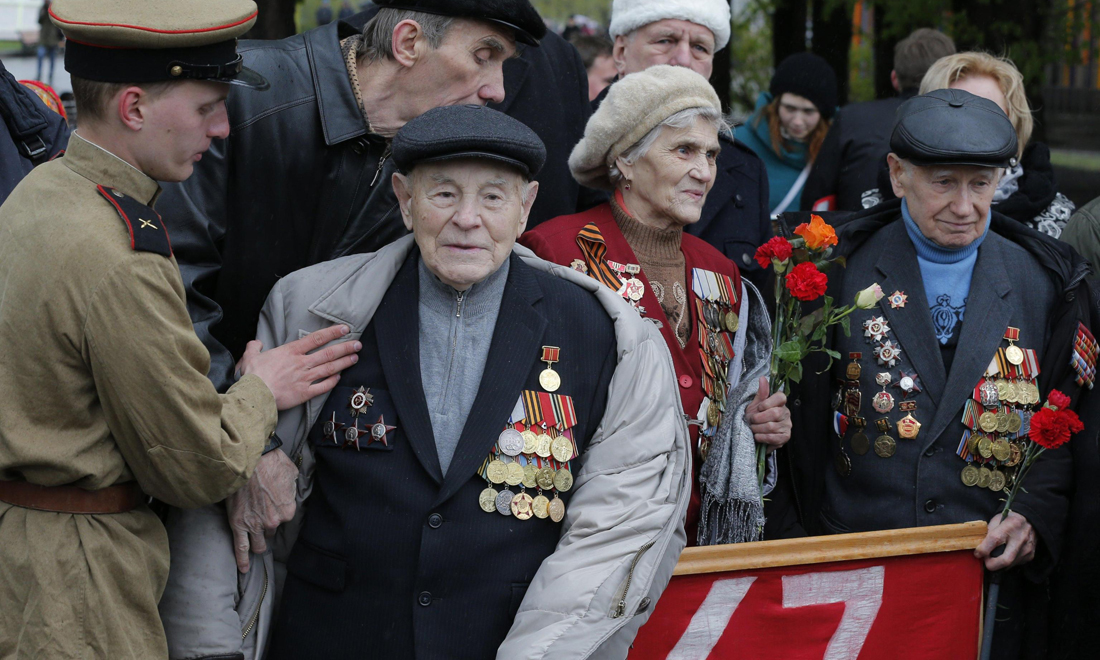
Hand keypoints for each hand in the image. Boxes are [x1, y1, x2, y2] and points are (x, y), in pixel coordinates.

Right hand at [226, 450, 298, 572]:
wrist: (249, 460)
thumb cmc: (271, 463)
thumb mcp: (291, 473)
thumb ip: (291, 487)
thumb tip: (288, 487)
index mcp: (288, 510)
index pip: (284, 519)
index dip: (278, 513)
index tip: (272, 506)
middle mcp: (273, 521)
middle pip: (271, 532)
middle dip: (267, 529)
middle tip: (261, 521)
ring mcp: (255, 525)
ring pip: (258, 545)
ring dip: (257, 544)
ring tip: (255, 546)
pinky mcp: (238, 525)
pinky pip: (241, 548)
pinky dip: (242, 560)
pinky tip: (244, 569)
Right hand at [238, 325, 360, 409]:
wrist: (254, 395)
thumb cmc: (252, 376)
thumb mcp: (250, 356)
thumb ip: (255, 347)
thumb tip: (256, 343)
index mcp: (290, 351)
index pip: (316, 338)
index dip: (333, 332)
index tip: (345, 328)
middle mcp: (302, 363)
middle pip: (329, 353)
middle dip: (346, 347)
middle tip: (358, 344)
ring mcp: (305, 378)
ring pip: (330, 368)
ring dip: (344, 362)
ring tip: (355, 358)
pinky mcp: (305, 393)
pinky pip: (323, 386)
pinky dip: (333, 381)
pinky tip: (339, 377)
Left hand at [747, 377, 790, 452]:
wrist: (754, 433)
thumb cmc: (755, 417)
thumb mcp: (755, 404)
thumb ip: (761, 392)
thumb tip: (762, 378)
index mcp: (780, 403)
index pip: (780, 397)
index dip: (768, 402)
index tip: (759, 408)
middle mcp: (786, 413)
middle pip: (775, 413)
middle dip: (758, 418)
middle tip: (752, 420)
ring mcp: (787, 426)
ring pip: (772, 427)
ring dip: (758, 429)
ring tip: (753, 429)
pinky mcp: (785, 437)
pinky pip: (773, 438)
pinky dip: (762, 438)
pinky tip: (758, 436)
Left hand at [975, 511, 1035, 570]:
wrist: (1030, 520)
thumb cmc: (1009, 519)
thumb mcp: (997, 520)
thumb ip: (988, 532)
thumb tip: (978, 546)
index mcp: (1009, 526)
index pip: (994, 540)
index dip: (983, 550)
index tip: (977, 553)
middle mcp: (1020, 539)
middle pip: (1005, 560)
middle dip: (992, 565)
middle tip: (985, 561)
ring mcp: (1027, 549)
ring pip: (1010, 565)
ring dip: (999, 564)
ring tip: (994, 556)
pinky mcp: (1030, 555)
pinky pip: (1015, 564)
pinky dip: (1007, 563)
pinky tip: (1005, 554)